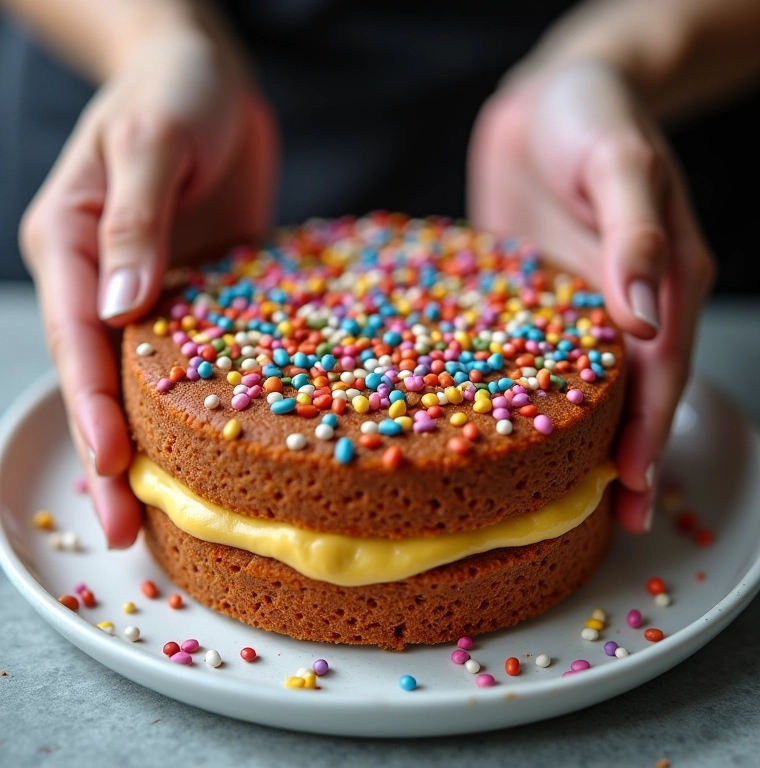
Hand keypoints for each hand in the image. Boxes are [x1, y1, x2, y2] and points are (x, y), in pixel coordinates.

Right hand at [20, 31, 276, 547]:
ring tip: (173, 510)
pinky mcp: (196, 293)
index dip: (93, 408)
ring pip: (143, 379)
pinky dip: (199, 401)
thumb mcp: (154, 141)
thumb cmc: (175, 91)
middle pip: (101, 378)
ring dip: (155, 444)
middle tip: (130, 529)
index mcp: (72, 243)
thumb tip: (119, 308)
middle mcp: (103, 278)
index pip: (76, 340)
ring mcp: (150, 290)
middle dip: (111, 453)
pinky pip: (195, 353)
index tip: (112, 469)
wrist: (208, 76)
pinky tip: (223, 445)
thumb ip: (135, 221)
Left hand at [469, 61, 713, 532]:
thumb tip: (646, 316)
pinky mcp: (530, 302)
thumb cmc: (593, 118)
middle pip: (624, 396)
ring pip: (577, 387)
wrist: (548, 98)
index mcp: (660, 282)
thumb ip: (636, 235)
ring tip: (550, 494)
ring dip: (570, 441)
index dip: (647, 434)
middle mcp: (620, 307)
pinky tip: (498, 427)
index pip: (658, 374)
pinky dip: (520, 394)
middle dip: (618, 458)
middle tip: (600, 519)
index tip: (633, 489)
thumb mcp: (619, 163)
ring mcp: (573, 310)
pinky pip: (525, 355)